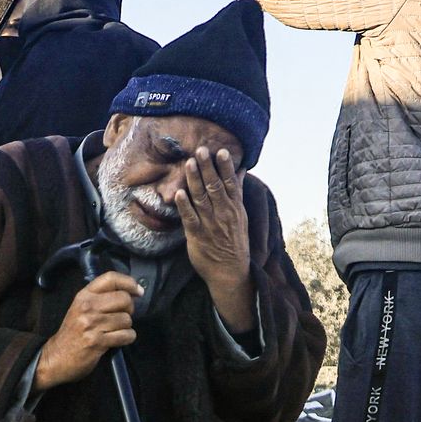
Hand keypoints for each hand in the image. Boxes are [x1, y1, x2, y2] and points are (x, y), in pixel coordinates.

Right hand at [34, 271, 141, 390]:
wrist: (56, 356)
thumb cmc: (73, 333)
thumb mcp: (81, 308)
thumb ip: (100, 298)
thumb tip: (130, 293)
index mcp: (84, 295)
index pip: (110, 278)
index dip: (129, 282)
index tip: (138, 291)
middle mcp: (87, 306)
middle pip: (124, 299)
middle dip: (129, 309)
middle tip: (121, 317)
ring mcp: (92, 323)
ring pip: (126, 319)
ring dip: (126, 327)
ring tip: (114, 331)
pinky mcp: (97, 341)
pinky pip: (126, 335)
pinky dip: (126, 338)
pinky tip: (116, 340)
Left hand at [177, 147, 255, 332]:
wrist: (230, 271)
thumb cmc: (234, 241)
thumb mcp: (241, 215)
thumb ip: (237, 192)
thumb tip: (240, 170)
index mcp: (235, 208)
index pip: (230, 184)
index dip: (225, 167)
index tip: (221, 151)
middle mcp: (223, 214)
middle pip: (215, 187)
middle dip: (207, 168)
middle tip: (201, 150)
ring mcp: (210, 224)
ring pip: (202, 199)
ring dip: (195, 181)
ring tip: (189, 163)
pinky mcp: (197, 235)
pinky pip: (190, 218)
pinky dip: (185, 206)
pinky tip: (179, 193)